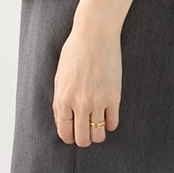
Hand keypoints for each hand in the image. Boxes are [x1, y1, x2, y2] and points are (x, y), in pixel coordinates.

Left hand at [52, 18, 121, 146]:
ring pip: (99, 135)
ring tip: (98, 123)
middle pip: (82, 139)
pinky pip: (113, 123)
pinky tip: (108, 114)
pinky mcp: (114, 96)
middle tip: (87, 130)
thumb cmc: (75, 51)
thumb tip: (62, 121)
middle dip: (84, 138)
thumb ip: (59, 100)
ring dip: (98, 133)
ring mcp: (97, 101)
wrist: (95, 34)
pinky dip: (110, 123)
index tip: (74, 133)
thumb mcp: (59, 76)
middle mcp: (79, 104)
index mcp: (63, 99)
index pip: (65, 133)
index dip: (70, 137)